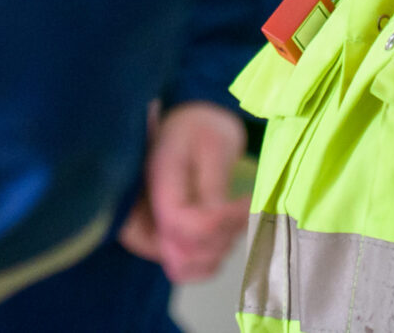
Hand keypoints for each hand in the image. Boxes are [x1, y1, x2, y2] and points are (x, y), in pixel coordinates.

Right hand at [117, 101, 251, 284]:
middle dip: (219, 239)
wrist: (188, 126)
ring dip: (217, 249)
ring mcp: (151, 229)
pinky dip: (209, 258)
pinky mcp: (162, 240)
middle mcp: (145, 211)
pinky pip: (184, 268)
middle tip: (242, 210)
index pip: (179, 223)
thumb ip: (213, 182)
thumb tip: (219, 217)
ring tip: (234, 216)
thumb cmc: (201, 127)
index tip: (247, 203)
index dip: (218, 223)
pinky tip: (224, 232)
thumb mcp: (214, 141)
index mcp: (157, 180)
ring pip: (183, 266)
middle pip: (179, 254)